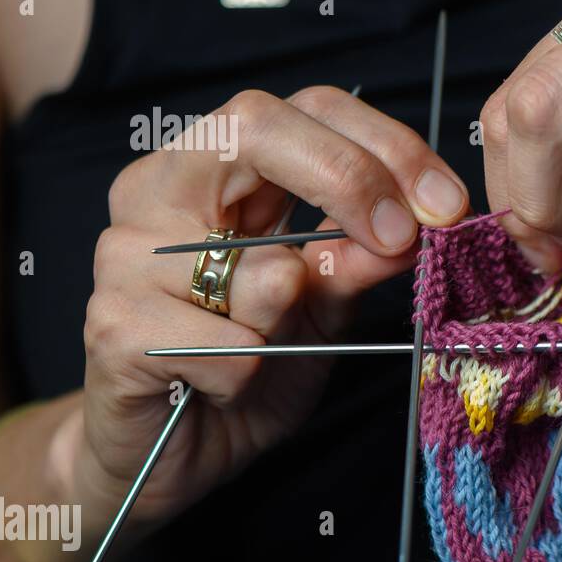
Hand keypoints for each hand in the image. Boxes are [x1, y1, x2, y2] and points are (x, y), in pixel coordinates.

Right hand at [75, 86, 467, 531]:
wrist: (176, 452)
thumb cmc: (250, 363)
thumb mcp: (326, 303)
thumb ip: (361, 257)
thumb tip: (420, 221)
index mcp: (216, 166)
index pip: (306, 108)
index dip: (385, 144)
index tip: (447, 203)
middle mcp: (157, 188)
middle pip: (257, 128)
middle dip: (350, 180)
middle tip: (406, 239)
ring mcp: (124, 253)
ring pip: (256, 265)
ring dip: (294, 319)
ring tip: (271, 349)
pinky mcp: (114, 327)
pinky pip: (230, 345)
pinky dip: (252, 374)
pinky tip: (226, 385)